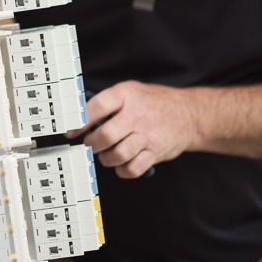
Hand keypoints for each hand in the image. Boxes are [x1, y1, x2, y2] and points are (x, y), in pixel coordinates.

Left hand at [66, 81, 202, 177]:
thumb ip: (109, 102)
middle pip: (105, 136)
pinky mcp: (156, 152)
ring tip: (106, 154)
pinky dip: (122, 170)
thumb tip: (80, 119)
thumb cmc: (154, 103)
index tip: (72, 132)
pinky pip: (132, 168)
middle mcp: (137, 115)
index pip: (97, 107)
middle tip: (90, 145)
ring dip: (106, 159)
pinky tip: (122, 163)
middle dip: (92, 144)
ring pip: (117, 155)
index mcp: (127, 95)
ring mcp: (148, 135)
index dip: (80, 122)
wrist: (189, 114)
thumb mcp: (131, 91)